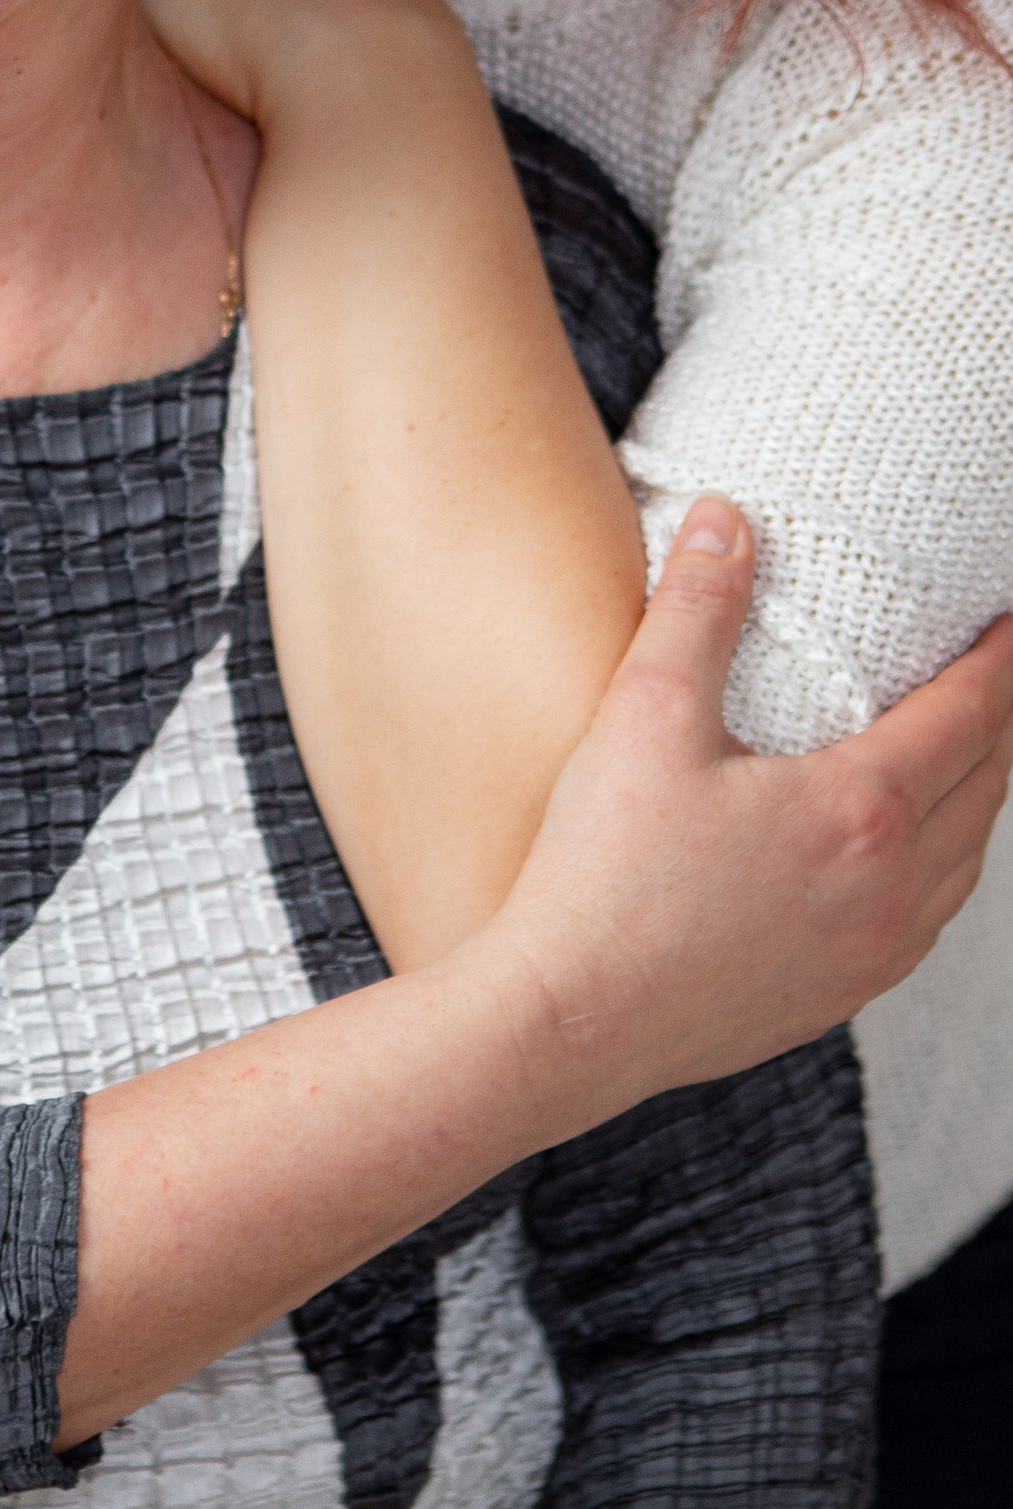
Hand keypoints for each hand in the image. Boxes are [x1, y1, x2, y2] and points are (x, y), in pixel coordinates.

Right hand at [490, 496, 1012, 1121]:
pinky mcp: (841, 996)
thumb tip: (728, 519)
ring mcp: (875, 953)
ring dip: (978, 792)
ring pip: (968, 860)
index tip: (1010, 617)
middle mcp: (894, 889)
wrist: (570, 1020)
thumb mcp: (645, 716)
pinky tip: (901, 851)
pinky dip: (942, 864)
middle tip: (991, 665)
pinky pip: (929, 917)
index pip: (975, 713)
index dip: (1003, 656)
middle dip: (1001, 715)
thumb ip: (697, 609)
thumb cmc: (604, 874)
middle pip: (991, 784)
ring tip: (959, 746)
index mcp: (863, 810)